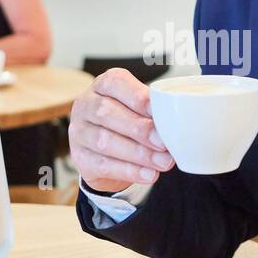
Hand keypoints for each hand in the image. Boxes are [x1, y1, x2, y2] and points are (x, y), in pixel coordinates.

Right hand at [68, 67, 173, 193]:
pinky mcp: (80, 158)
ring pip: (105, 141)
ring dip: (139, 154)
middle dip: (140, 129)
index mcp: (103, 85)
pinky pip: (104, 165)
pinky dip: (130, 171)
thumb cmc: (128, 122)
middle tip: (164, 142)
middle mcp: (85, 105)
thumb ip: (154, 110)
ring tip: (164, 162)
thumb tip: (179, 120)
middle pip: (107, 113)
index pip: (115, 83)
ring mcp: (79, 132)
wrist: (108, 153)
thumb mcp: (139, 109)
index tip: (161, 110)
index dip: (138, 97)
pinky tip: (150, 174)